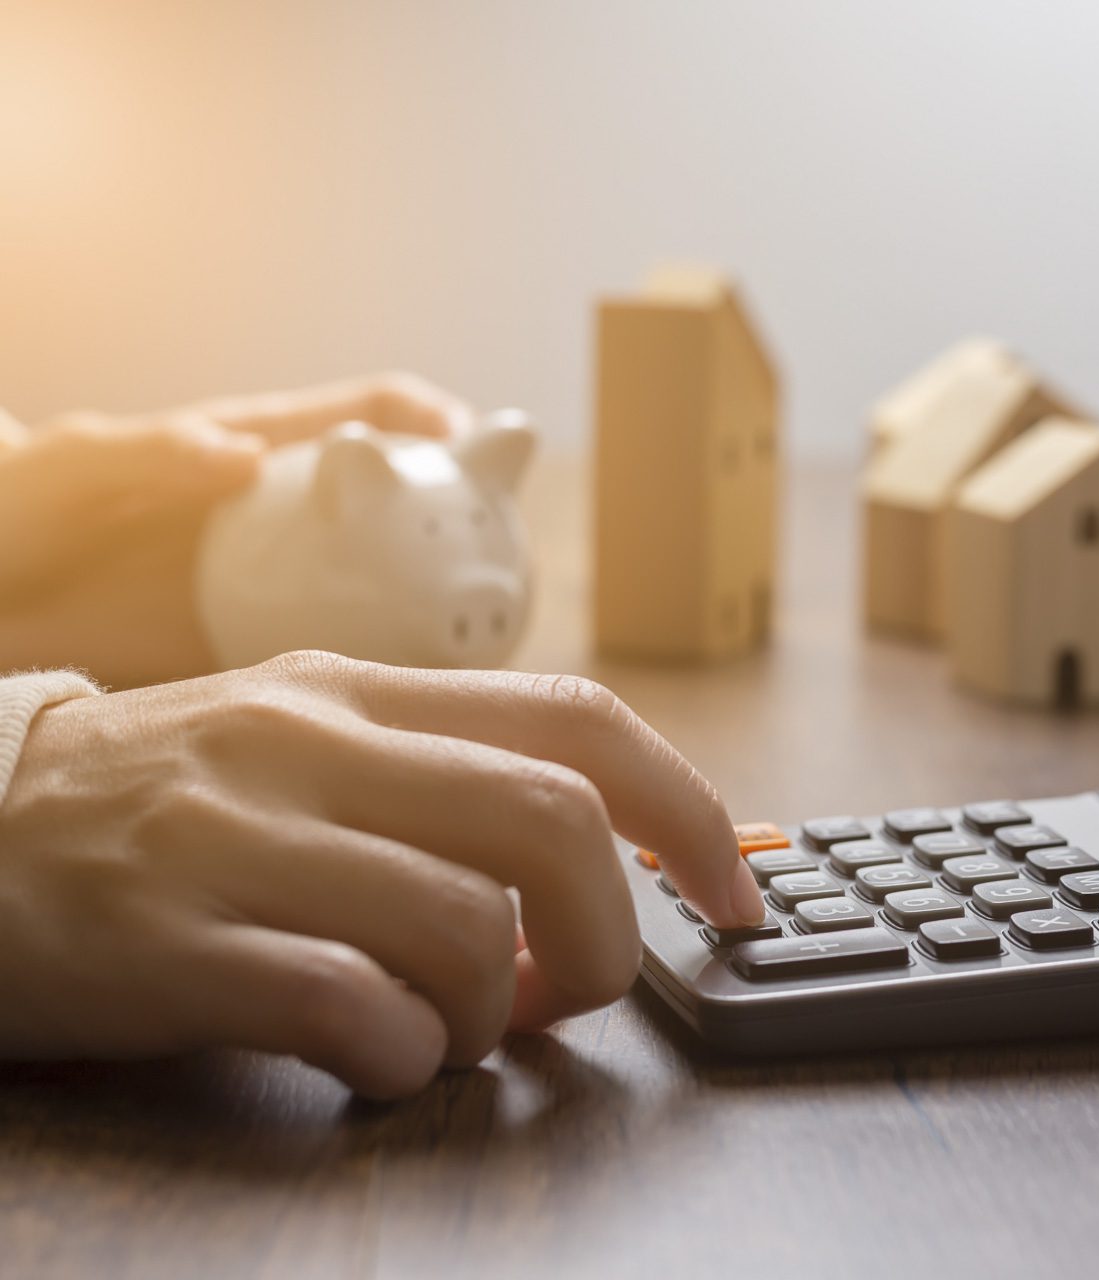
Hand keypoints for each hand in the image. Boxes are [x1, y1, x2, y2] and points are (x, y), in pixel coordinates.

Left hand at [0, 373, 470, 686]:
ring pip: (403, 600)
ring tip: (482, 661)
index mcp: (266, 460)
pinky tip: (406, 722)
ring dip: (452, 622)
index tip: (484, 457)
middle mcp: (296, 527)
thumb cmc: (14, 513)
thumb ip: (148, 454)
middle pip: (422, 516)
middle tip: (507, 579)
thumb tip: (246, 459)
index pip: (384, 418)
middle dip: (483, 537)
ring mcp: (289, 595)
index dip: (448, 426)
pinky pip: (351, 674)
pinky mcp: (266, 664)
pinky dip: (393, 691)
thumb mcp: (65, 470)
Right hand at [0, 652, 764, 1098]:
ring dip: (495, 1009)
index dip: (690, 815)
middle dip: (605, 937)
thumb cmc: (176, 804)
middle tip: (566, 991)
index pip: (585, 723)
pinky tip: (373, 1056)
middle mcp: (313, 744)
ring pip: (465, 926)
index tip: (737, 895)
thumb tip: (641, 851)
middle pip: (553, 826)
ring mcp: (238, 840)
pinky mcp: (169, 946)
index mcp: (369, 690)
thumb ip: (466, 778)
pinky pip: (351, 1007)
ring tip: (448, 1023)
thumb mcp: (318, 743)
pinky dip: (400, 1055)